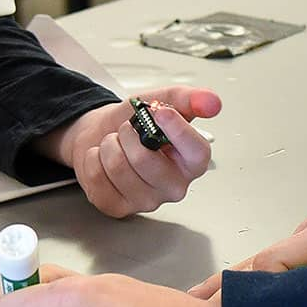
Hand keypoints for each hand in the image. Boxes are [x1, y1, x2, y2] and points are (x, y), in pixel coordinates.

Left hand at [54, 88, 220, 217]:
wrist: (103, 134)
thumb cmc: (137, 125)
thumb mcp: (163, 101)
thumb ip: (189, 99)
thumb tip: (212, 102)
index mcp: (191, 162)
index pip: (197, 153)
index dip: (178, 132)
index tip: (161, 112)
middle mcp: (173, 186)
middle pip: (145, 160)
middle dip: (128, 135)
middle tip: (130, 130)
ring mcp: (146, 200)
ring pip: (118, 167)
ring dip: (109, 145)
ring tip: (116, 144)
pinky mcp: (118, 207)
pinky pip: (97, 177)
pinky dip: (94, 159)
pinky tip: (104, 160)